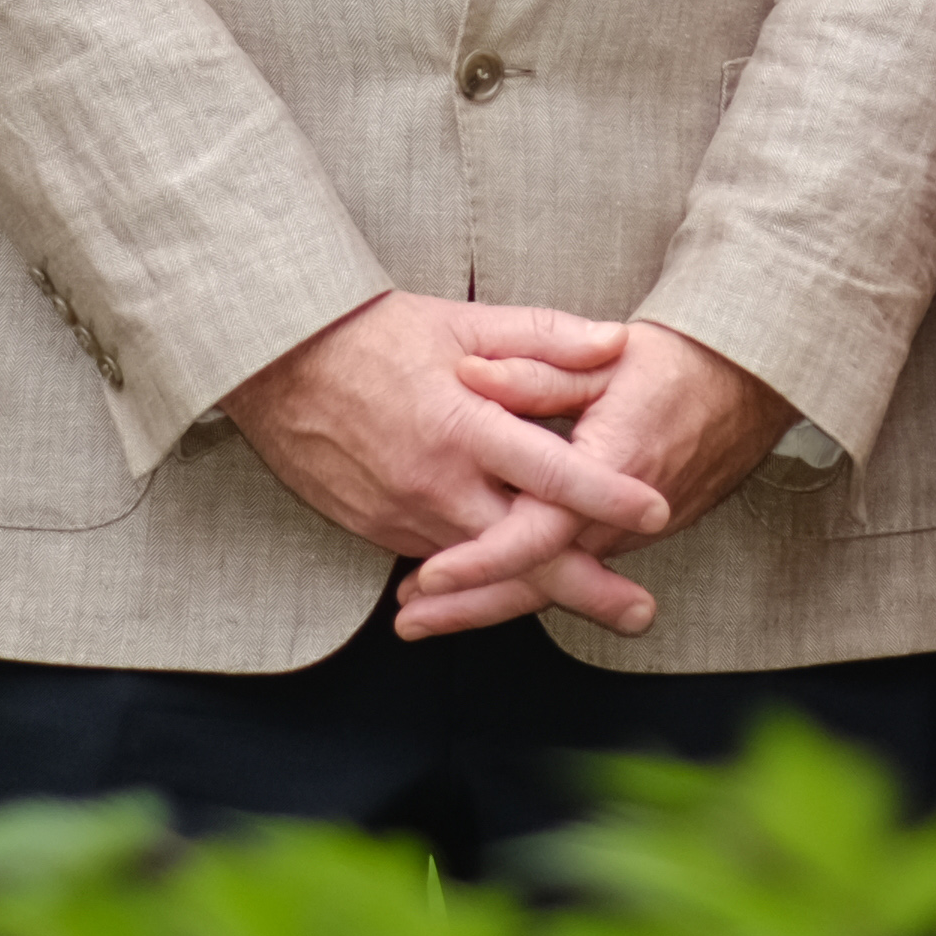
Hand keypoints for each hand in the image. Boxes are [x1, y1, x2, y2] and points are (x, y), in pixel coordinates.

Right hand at [227, 295, 671, 635]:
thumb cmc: (374, 335)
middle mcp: (435, 484)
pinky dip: (484, 576)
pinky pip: (444, 560)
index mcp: (462, 426)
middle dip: (585, 587)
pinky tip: (522, 586)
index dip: (606, 496)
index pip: (549, 472)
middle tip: (642, 612)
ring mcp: (404, 516)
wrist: (277, 365)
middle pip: (523, 550)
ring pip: (485, 567)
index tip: (658, 511)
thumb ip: (544, 336)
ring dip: (539, 589)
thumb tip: (616, 342)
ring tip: (604, 607)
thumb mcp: (461, 323)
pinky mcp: (380, 532)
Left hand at [393, 322, 793, 637]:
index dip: (482, 559)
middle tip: (407, 623)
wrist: (748, 385)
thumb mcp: (604, 358)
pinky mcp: (627, 536)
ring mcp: (627, 535)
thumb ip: (536, 371)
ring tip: (425, 617)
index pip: (540, 532)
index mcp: (612, 468)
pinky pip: (570, 569)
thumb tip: (470, 375)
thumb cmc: (677, 365)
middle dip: (470, 608)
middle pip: (539, 580)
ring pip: (553, 583)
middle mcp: (622, 518)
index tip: (431, 576)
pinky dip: (522, 583)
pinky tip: (480, 593)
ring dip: (488, 602)